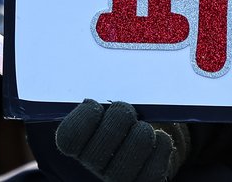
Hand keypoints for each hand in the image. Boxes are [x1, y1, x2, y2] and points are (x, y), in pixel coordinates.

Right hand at [55, 99, 174, 181]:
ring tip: (142, 123)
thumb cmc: (114, 110)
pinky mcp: (144, 181)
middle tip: (126, 109)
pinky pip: (155, 168)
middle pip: (105, 142)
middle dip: (120, 116)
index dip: (84, 117)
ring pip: (135, 149)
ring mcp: (118, 177)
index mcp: (76, 143)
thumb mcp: (102, 97)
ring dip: (142, 130)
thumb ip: (97, 87)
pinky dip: (161, 145)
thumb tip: (101, 61)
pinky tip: (159, 137)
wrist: (139, 136)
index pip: (69, 137)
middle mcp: (94, 165)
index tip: (95, 103)